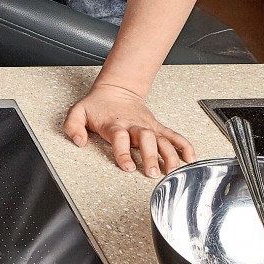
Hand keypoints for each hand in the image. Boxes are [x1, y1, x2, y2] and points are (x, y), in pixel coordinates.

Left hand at [64, 79, 193, 176]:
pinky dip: (184, 146)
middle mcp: (134, 125)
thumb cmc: (97, 105)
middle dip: (150, 156)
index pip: (120, 138)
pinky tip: (190, 158)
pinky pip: (174, 136)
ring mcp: (148, 126)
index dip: (123, 152)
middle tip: (152, 173)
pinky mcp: (157, 127)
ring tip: (173, 171)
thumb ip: (73, 126)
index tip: (127, 167)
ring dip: (169, 155)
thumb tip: (78, 141)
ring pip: (162, 139)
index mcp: (115, 124)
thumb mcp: (78, 112)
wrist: (116, 90)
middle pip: (145, 139)